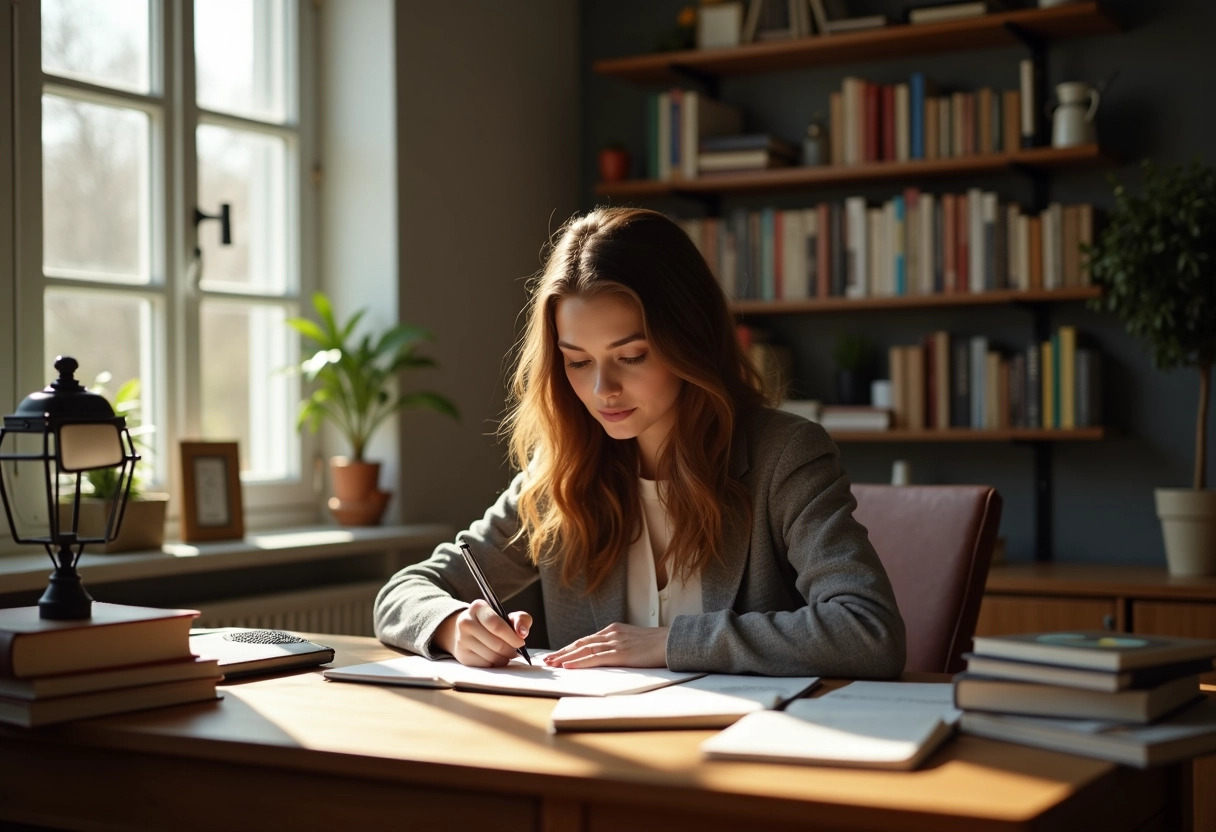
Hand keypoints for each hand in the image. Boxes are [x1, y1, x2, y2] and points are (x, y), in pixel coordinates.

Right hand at [434, 600, 531, 666]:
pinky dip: (495, 663)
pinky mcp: (462, 655)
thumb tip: (522, 633)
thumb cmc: (491, 623)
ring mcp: (462, 639)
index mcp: (478, 608)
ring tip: (506, 654)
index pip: (496, 624)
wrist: (466, 631)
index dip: (511, 636)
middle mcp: (466, 622)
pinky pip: (485, 664)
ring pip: (491, 656)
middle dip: (510, 650)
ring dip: (504, 658)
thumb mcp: (506, 616)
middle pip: (496, 643)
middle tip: (515, 651)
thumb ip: (521, 619)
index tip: (521, 642)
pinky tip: (496, 657)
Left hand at [544, 623, 668, 668]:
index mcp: (614, 630)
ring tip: (552, 664)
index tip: (557, 655)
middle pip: (580, 643)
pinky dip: (579, 662)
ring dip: (565, 658)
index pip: (586, 640)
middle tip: (547, 660)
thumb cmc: (658, 644)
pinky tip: (568, 666)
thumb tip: (610, 656)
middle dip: (562, 652)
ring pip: (583, 650)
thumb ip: (621, 646)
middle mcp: (611, 634)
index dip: (570, 648)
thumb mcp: (635, 641)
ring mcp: (615, 643)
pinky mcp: (621, 653)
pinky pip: (595, 658)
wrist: (674, 641)